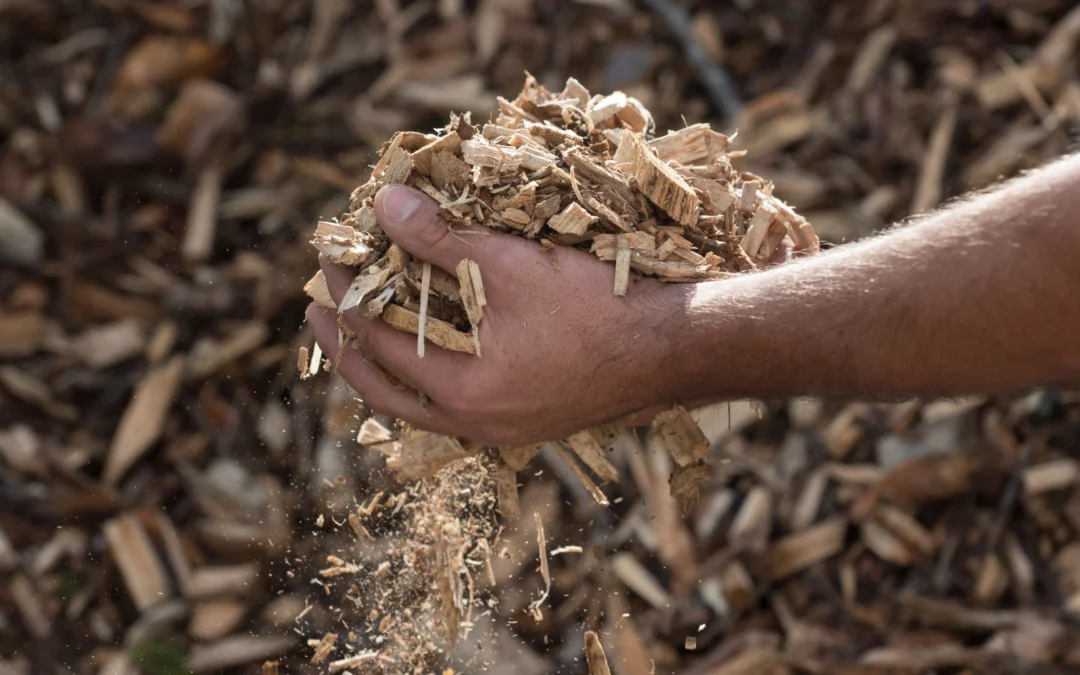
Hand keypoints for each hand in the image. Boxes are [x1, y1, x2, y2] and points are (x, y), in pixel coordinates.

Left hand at [306, 184, 679, 445]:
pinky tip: (434, 352)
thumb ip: (442, 238)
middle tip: (318, 313)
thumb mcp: (510, 265)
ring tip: (366, 333)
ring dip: (387, 368)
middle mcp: (475, 424)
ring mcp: (504, 430)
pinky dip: (430, 379)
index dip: (346, 298)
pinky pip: (457, 409)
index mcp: (462, 391)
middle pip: (385, 393)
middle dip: (345, 348)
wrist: (670, 352)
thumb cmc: (594, 308)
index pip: (377, 342)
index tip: (327, 264)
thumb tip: (386, 204)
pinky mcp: (529, 423)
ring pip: (420, 408)